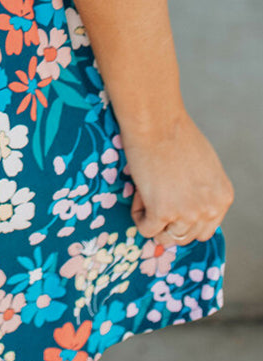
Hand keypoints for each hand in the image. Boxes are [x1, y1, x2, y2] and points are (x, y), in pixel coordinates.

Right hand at [122, 108, 233, 245]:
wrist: (157, 122)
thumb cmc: (175, 134)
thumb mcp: (204, 166)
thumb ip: (202, 190)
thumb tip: (187, 206)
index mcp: (222, 198)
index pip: (206, 229)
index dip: (186, 221)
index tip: (171, 209)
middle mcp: (209, 210)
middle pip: (186, 236)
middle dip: (169, 223)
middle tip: (156, 199)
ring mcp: (186, 213)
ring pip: (167, 237)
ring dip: (154, 220)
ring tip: (147, 192)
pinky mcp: (162, 212)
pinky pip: (147, 229)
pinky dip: (139, 216)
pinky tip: (139, 194)